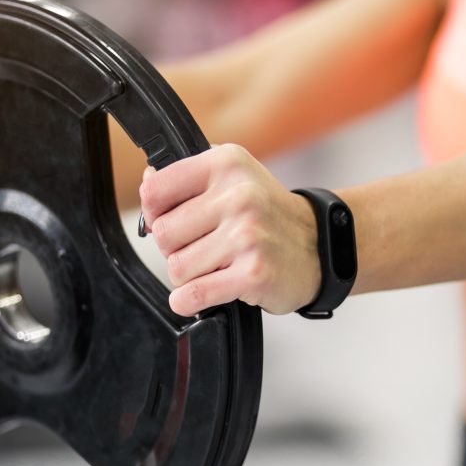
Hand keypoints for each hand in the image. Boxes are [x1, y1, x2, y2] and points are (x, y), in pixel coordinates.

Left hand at [139, 144, 320, 316]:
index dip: (156, 213)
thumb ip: (188, 175)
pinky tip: (201, 294)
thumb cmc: (268, 213)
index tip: (173, 221)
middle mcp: (238, 195)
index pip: (155, 191)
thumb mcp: (234, 177)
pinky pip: (195, 294)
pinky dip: (189, 301)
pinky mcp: (254, 273)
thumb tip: (147, 180)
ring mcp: (247, 235)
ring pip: (177, 267)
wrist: (319, 245)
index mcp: (226, 164)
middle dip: (175, 248)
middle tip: (203, 248)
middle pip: (163, 234)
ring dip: (189, 276)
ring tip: (216, 266)